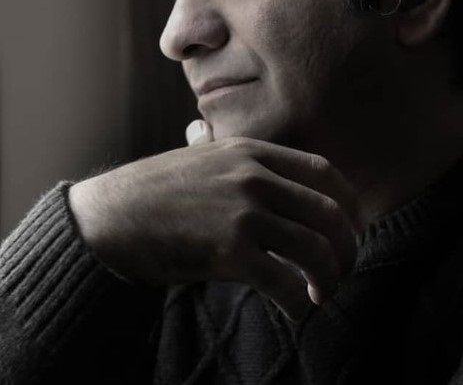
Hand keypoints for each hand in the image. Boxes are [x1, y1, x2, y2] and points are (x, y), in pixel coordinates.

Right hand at [69, 133, 360, 321]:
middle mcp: (255, 177)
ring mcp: (243, 212)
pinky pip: (283, 282)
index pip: (324, 171)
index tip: (351, 226)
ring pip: (314, 248)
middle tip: (344, 268)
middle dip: (347, 247)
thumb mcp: (202, 158)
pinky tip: (295, 311)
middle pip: (329, 213)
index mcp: (253, 152)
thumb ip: (232, 157)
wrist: (110, 216)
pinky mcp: (228, 251)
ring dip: (329, 278)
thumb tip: (242, 156)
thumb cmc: (156, 190)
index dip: (348, 202)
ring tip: (322, 294)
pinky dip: (298, 302)